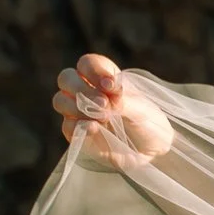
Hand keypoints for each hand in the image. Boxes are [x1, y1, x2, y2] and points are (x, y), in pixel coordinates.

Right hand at [53, 53, 174, 171]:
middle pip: (66, 78)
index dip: (94, 71)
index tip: (110, 86)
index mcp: (102, 78)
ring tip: (104, 117)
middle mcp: (86, 92)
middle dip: (82, 89)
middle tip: (104, 104)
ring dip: (79, 107)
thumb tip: (102, 102)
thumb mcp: (141, 109)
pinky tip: (95, 128)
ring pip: (61, 101)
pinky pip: (67, 127)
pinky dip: (79, 126)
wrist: (152, 151)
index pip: (86, 63)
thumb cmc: (147, 123)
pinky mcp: (78, 135)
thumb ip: (122, 101)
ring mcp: (78, 113)